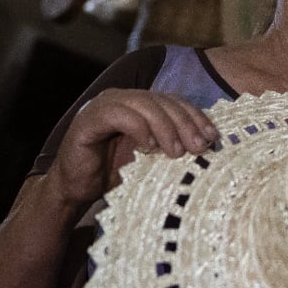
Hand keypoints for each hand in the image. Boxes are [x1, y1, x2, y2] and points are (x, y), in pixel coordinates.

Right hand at [44, 88, 219, 206]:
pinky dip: (138, 128)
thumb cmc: (114, 174)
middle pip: (162, 101)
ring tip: (176, 151)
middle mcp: (123, 99)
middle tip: (198, 147)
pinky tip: (148, 146)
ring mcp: (105, 105)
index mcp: (140, 104)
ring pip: (144, 104)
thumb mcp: (151, 159)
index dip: (195, 116)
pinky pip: (119, 115)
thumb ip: (172, 146)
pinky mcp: (89, 119)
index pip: (174, 102)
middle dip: (185, 123)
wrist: (75, 189)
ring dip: (165, 127)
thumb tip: (207, 146)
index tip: (212, 137)